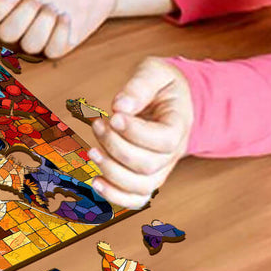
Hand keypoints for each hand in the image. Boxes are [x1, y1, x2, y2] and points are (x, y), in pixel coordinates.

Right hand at [0, 0, 115, 57]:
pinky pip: (52, 51)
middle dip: (22, 15)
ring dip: (41, 25)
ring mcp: (42, 34)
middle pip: (6, 35)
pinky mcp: (61, 43)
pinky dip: (59, 34)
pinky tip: (66, 16)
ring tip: (54, 5)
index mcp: (9, 1)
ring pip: (29, 45)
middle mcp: (22, 21)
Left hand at [88, 58, 193, 209]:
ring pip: (141, 186)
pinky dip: (115, 196)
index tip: (113, 115)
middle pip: (148, 165)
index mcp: (179, 125)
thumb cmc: (162, 84)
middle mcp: (173, 153)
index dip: (135, 132)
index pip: (163, 141)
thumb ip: (140, 85)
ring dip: (111, 171)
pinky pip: (136, 199)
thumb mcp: (155, 72)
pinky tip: (95, 181)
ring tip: (92, 150)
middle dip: (116, 147)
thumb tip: (121, 106)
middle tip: (98, 124)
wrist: (172, 100)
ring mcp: (160, 168)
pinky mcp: (145, 176)